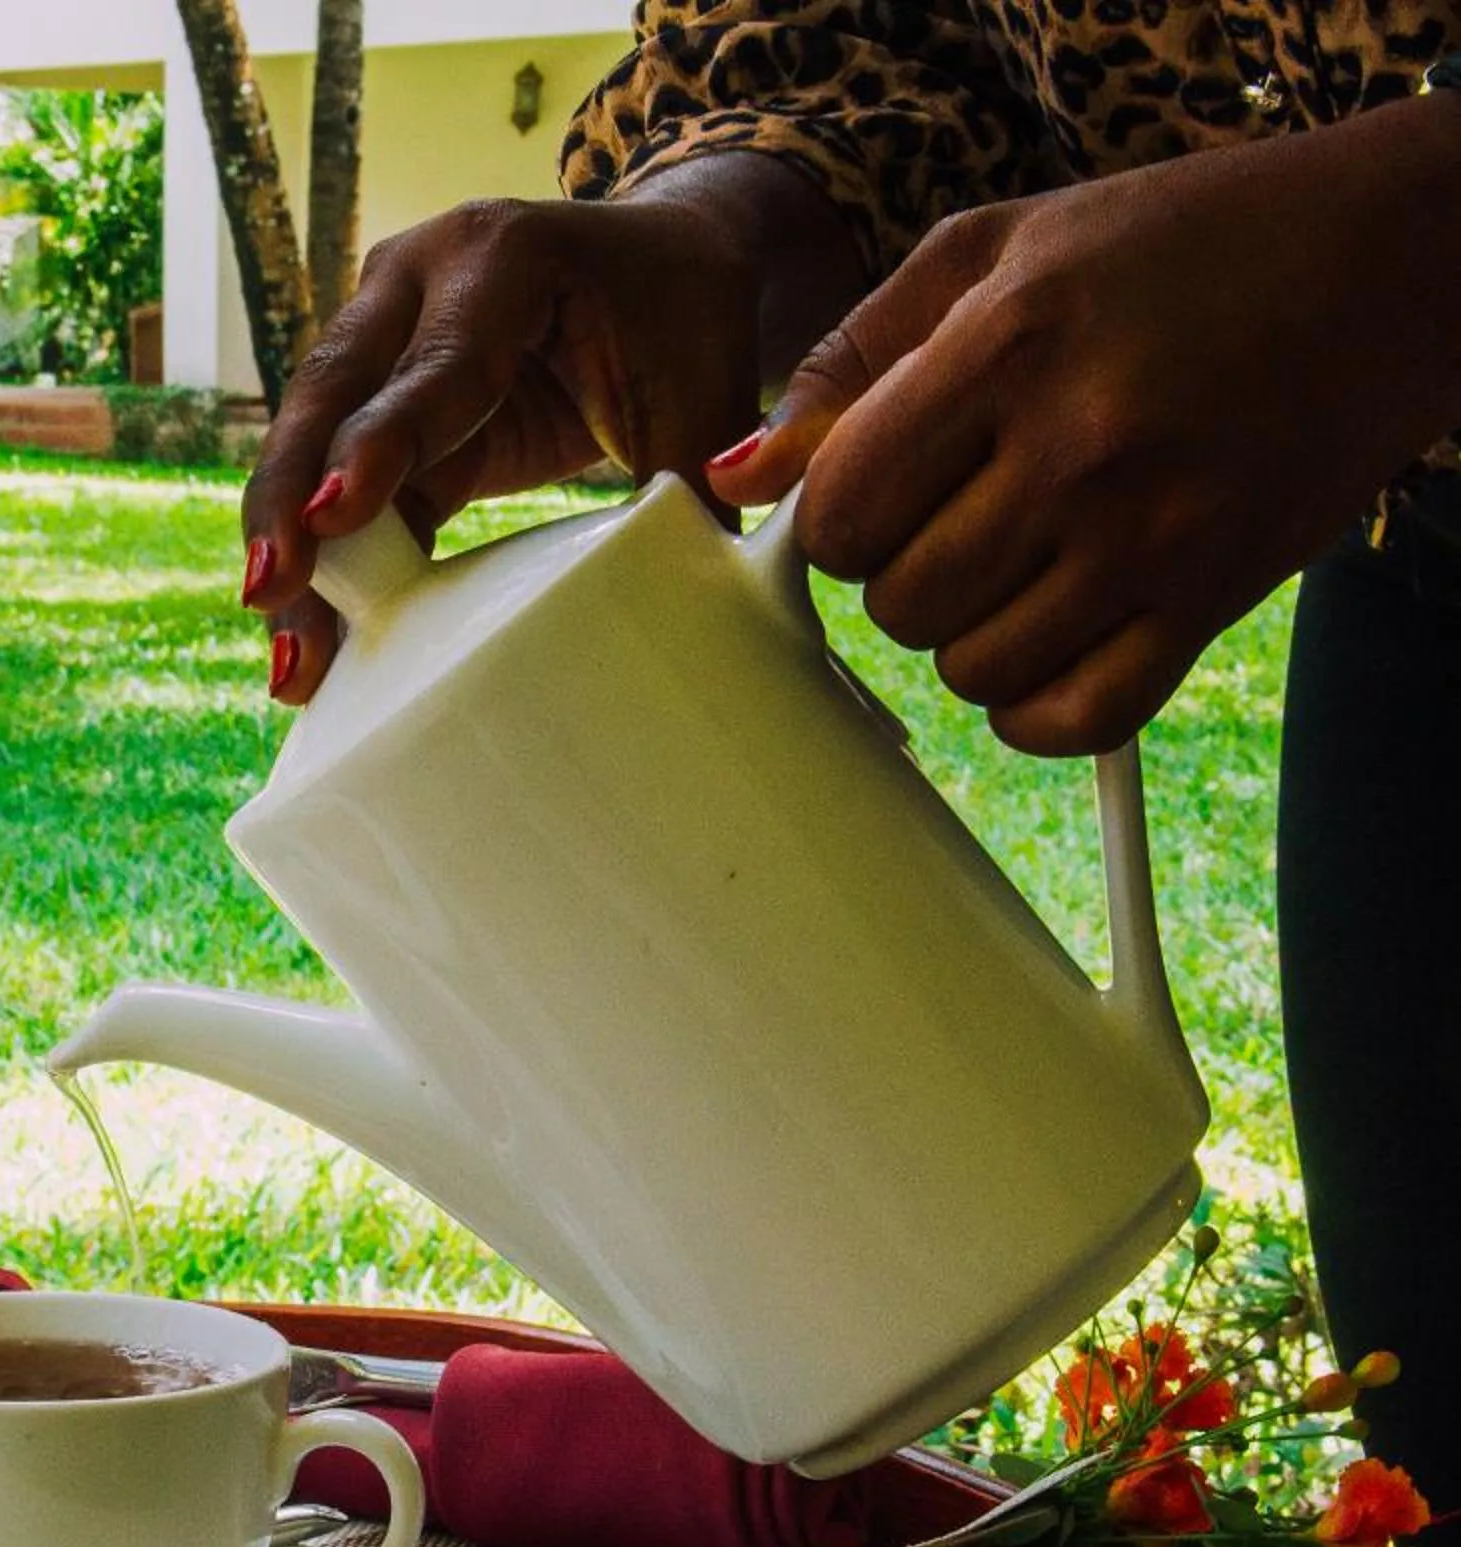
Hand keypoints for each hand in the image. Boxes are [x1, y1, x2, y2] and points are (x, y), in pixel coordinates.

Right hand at [241, 156, 859, 704]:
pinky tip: (308, 639)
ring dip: (287, 548)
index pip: (434, 368)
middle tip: (268, 596)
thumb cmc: (685, 324)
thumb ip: (695, 489)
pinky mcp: (373, 393)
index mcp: (504, 257)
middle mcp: (417, 277)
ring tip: (289, 661)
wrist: (662, 263)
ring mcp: (378, 327)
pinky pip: (332, 480)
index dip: (381, 446)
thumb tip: (704, 617)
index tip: (335, 517)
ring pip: (308, 441)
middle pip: (330, 395)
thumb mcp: (703, 399)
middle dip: (290, 504)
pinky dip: (320, 558)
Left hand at [711, 97, 1460, 755]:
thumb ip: (852, 358)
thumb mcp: (998, 251)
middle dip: (901, 572)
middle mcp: (1080, 446)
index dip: (837, 517)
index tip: (876, 494)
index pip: (841, 509)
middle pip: (898, 600)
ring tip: (1016, 563)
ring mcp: (1153, 534)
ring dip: (967, 635)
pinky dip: (1036, 706)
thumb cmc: (1176, 244)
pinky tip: (1048, 639)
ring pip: (970, 670)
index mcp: (1009, 345)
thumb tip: (737, 472)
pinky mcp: (1216, 597)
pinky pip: (1072, 719)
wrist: (1390, 260)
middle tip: (958, 519)